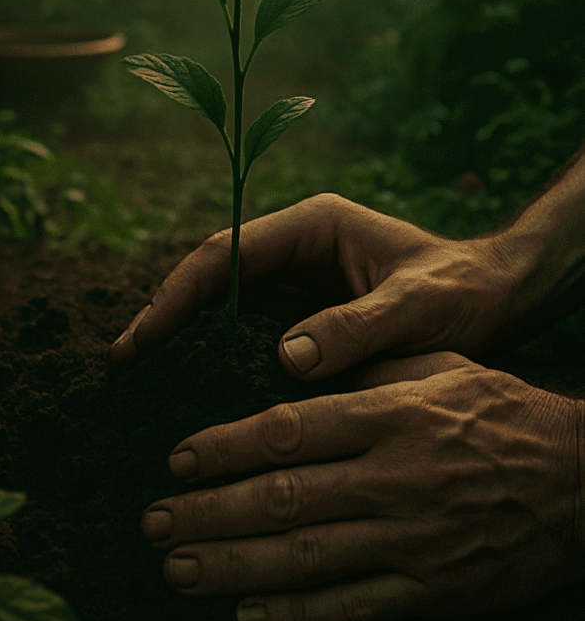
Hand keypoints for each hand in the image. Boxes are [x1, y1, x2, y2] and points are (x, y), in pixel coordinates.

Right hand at [108, 193, 537, 375]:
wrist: (499, 298)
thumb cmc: (464, 289)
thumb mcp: (417, 305)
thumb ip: (357, 326)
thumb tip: (285, 359)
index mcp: (313, 226)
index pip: (226, 253)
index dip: (179, 293)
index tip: (143, 337)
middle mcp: (296, 249)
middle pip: (214, 279)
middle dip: (167, 316)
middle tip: (122, 365)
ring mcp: (299, 282)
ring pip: (224, 308)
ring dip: (184, 340)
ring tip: (141, 385)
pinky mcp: (306, 315)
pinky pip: (249, 335)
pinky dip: (218, 359)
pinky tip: (196, 395)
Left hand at [141, 351, 584, 620]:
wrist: (579, 481)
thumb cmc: (502, 414)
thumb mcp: (441, 368)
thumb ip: (371, 370)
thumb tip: (299, 368)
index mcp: (391, 416)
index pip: (289, 430)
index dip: (225, 446)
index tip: (178, 457)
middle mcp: (393, 478)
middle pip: (282, 498)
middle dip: (208, 512)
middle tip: (154, 521)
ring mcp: (410, 539)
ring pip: (304, 559)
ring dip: (232, 566)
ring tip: (178, 569)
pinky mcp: (430, 589)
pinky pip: (351, 610)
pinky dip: (294, 617)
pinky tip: (246, 615)